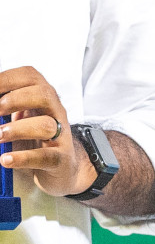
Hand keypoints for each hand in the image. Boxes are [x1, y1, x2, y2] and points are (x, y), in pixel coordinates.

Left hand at [0, 67, 92, 197]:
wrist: (57, 166)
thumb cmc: (30, 138)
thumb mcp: (17, 116)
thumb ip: (3, 107)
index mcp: (41, 97)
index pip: (30, 76)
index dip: (7, 79)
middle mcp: (54, 112)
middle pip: (45, 94)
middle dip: (16, 100)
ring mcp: (60, 135)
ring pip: (47, 125)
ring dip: (18, 129)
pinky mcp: (60, 159)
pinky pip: (47, 156)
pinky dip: (24, 158)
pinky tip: (6, 159)